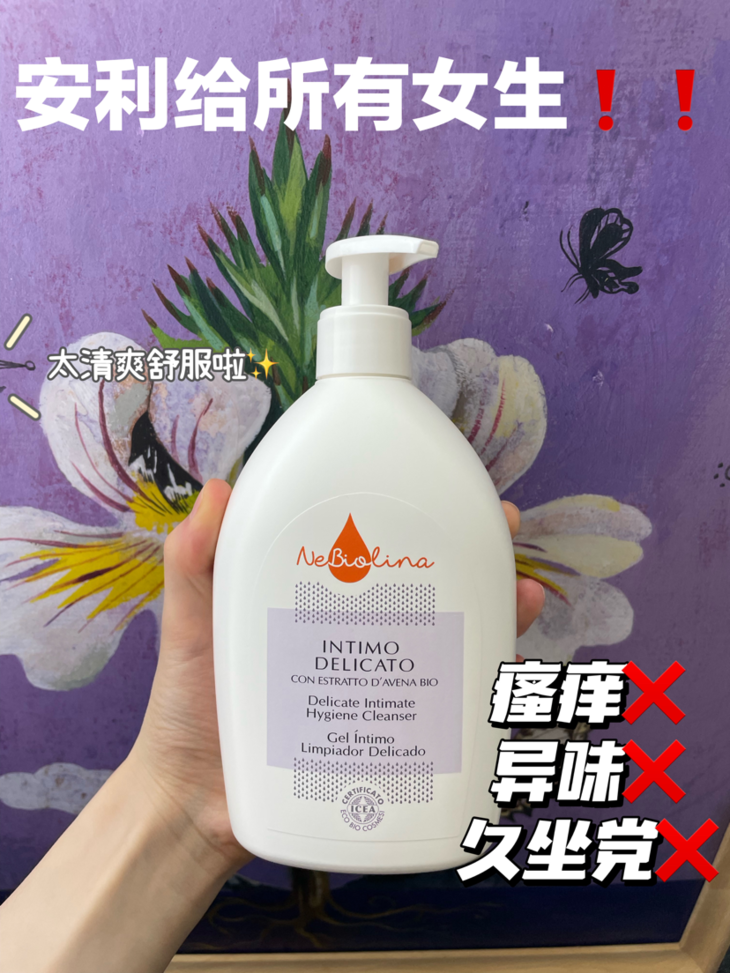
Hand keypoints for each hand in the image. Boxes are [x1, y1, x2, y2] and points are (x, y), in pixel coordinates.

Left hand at [128, 483, 544, 868]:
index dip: (414, 512)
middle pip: (428, 587)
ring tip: (522, 600)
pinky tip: (506, 680)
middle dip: (475, 559)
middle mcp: (359, 637)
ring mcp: (379, 688)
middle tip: (506, 538)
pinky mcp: (390, 739)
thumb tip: (216, 491)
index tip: (445, 486)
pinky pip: (448, 714)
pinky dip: (485, 696)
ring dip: (495, 618)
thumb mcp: (189, 628)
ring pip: (451, 644)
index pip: (376, 544)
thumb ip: (194, 567)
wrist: (195, 809)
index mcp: (318, 600)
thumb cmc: (188, 709)